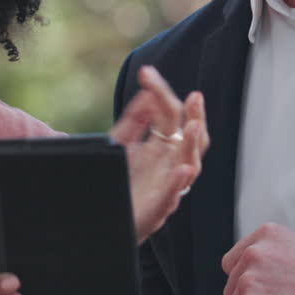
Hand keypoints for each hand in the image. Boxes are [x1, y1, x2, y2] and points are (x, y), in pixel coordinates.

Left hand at [109, 65, 208, 241]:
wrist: (99, 221)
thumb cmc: (118, 184)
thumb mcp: (120, 145)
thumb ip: (134, 121)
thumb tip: (147, 93)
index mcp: (162, 147)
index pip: (170, 114)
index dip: (161, 93)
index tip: (147, 73)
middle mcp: (169, 165)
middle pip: (191, 138)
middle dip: (195, 117)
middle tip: (195, 97)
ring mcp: (166, 187)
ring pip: (189, 165)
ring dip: (193, 145)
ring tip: (192, 125)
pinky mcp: (155, 209)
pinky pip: (171, 196)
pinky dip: (178, 183)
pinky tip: (183, 169)